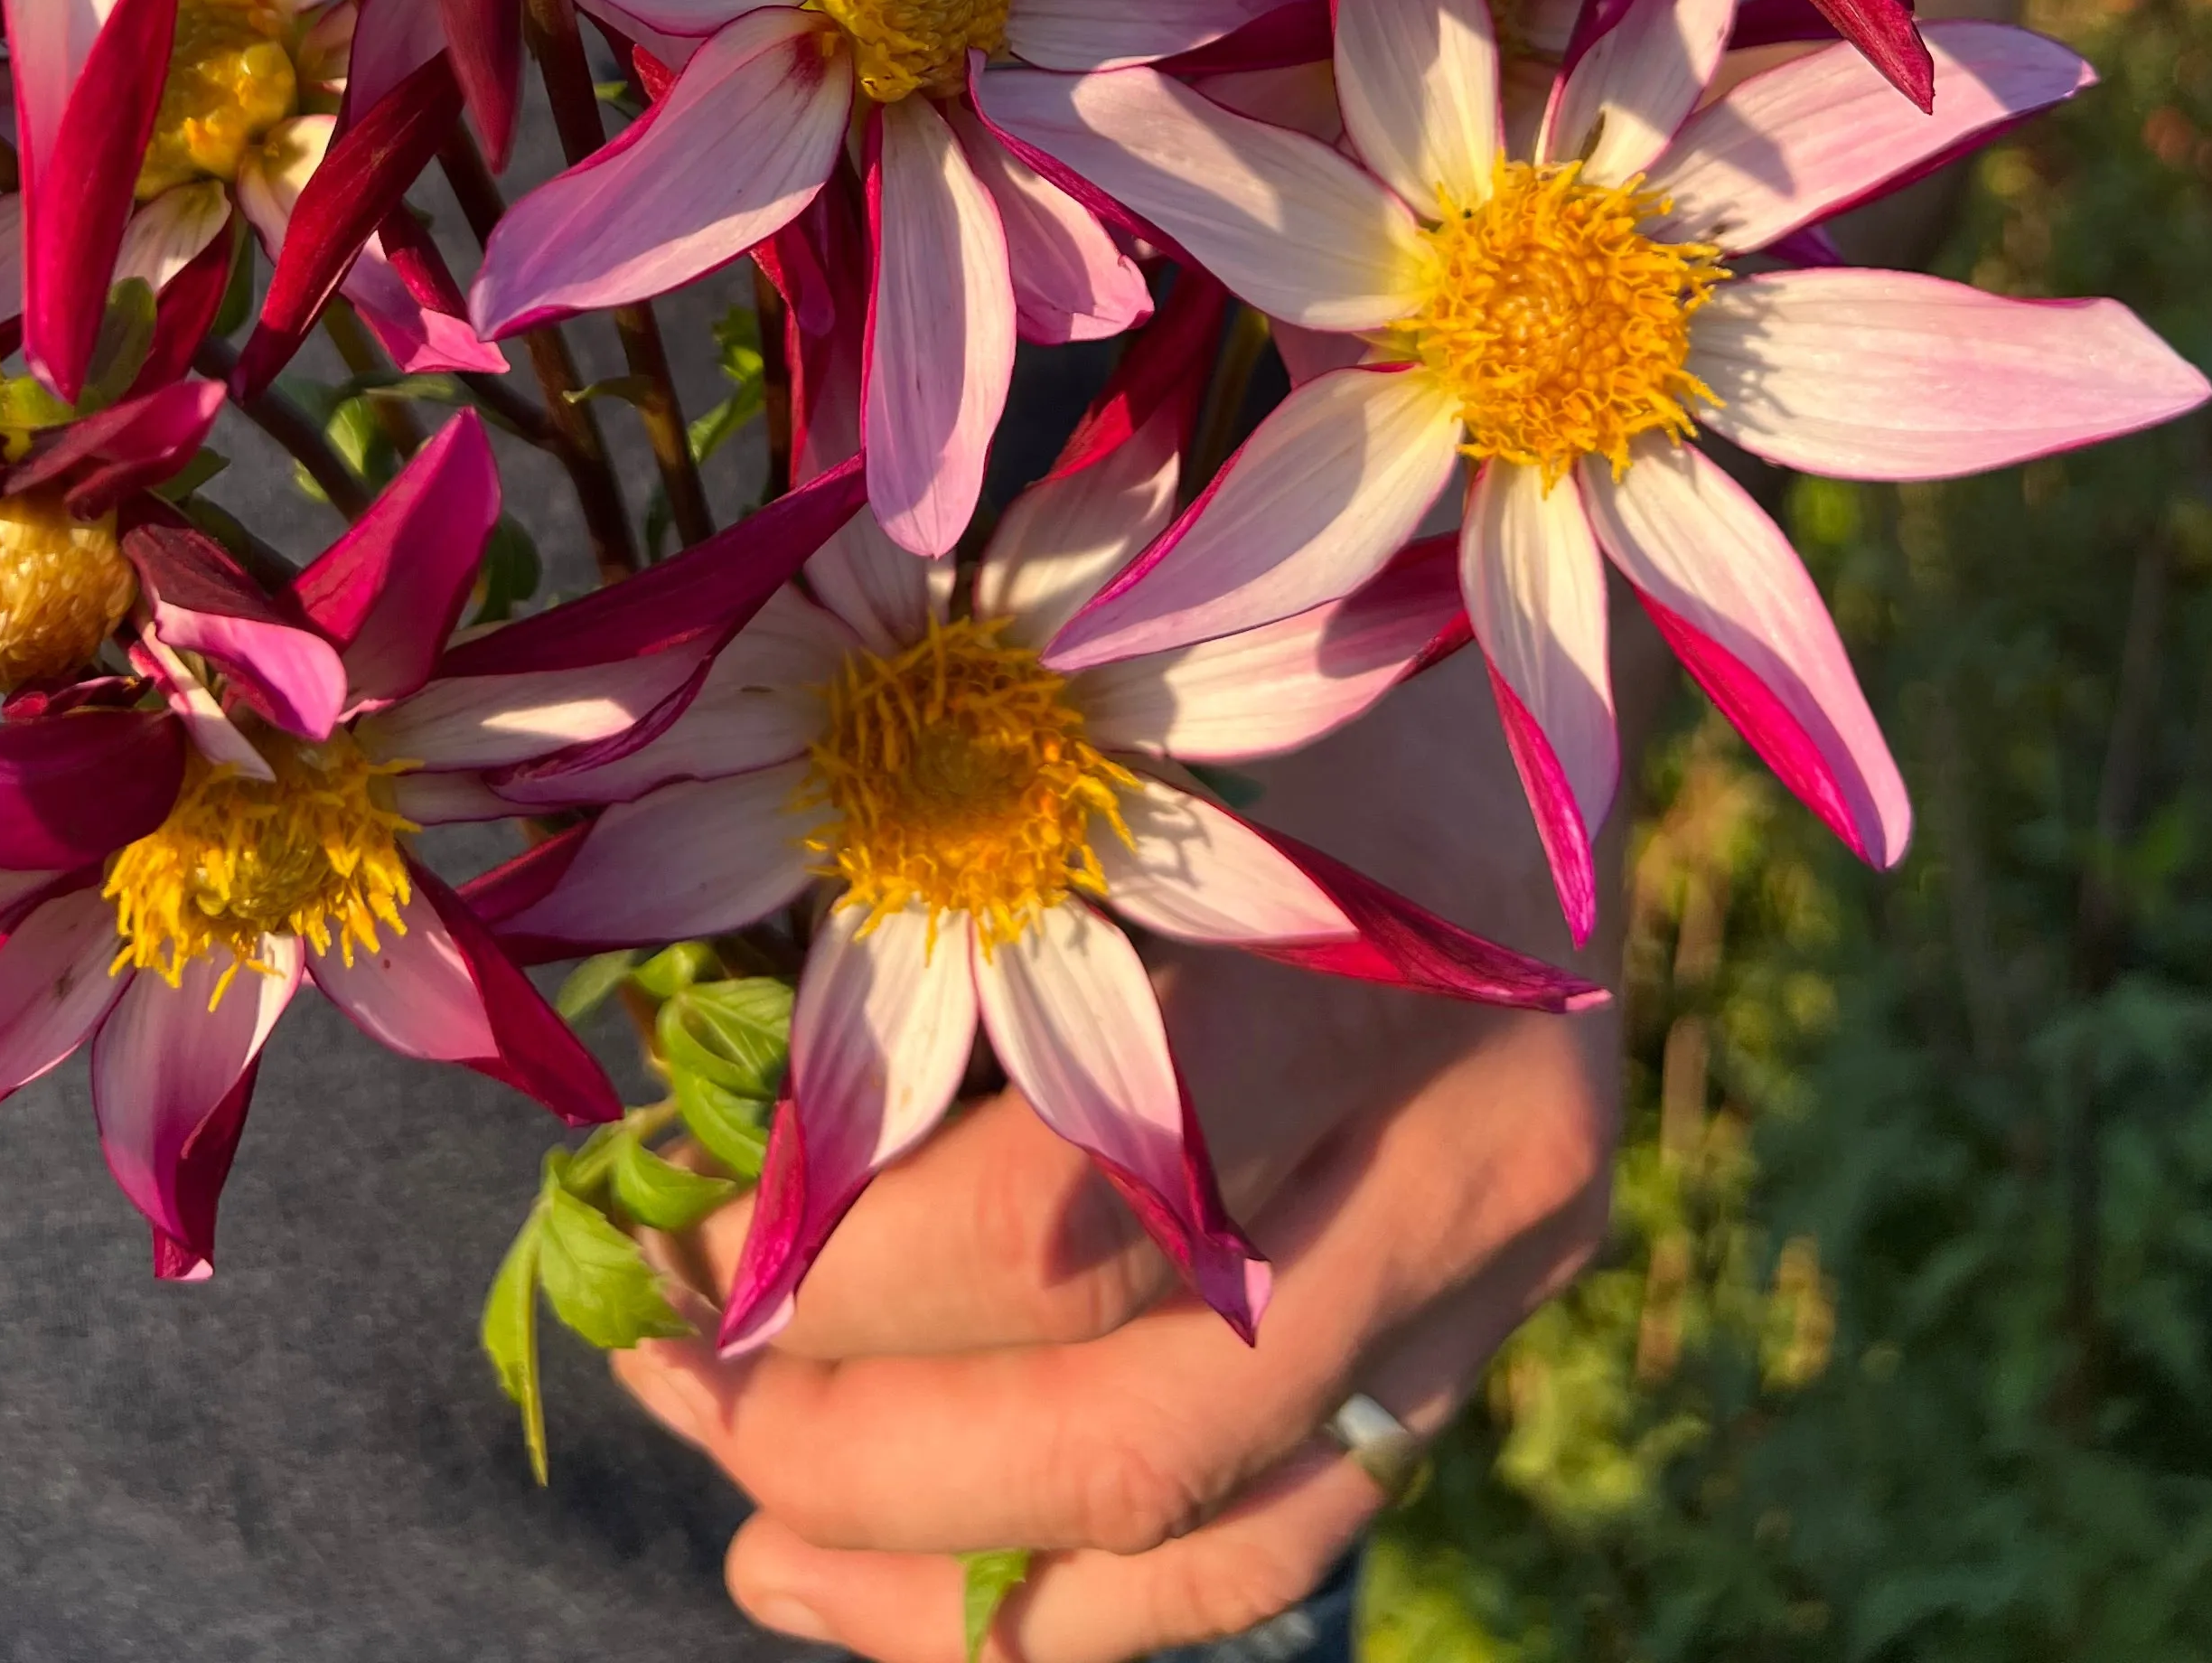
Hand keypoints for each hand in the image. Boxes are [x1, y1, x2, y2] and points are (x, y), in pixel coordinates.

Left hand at [613, 642, 1632, 1662]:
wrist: (1545, 678)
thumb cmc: (1281, 645)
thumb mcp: (1127, 718)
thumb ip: (965, 878)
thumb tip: (704, 1065)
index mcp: (1364, 966)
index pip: (1061, 1215)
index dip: (830, 1266)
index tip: (666, 1228)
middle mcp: (1462, 1157)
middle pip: (1134, 1418)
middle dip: (860, 1444)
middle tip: (674, 1382)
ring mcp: (1495, 1275)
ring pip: (1211, 1531)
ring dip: (948, 1574)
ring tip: (752, 1539)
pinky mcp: (1485, 1337)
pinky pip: (1285, 1535)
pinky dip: (1090, 1603)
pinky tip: (914, 1599)